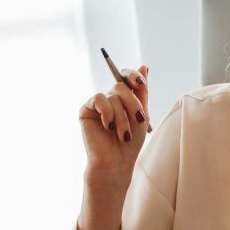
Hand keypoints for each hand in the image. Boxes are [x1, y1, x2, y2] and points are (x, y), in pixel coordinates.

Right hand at [79, 65, 149, 185]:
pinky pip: (99, 99)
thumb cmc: (130, 142)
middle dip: (133, 104)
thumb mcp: (141, 115)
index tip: (141, 83)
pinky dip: (108, 113)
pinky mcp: (86, 109)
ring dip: (123, 117)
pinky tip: (108, 126)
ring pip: (114, 95)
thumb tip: (144, 66)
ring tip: (123, 135)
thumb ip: (142, 92)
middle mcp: (110, 98)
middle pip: (122, 85)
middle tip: (138, 121)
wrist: (116, 162)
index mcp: (123, 98)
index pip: (126, 76)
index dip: (134, 76)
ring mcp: (97, 103)